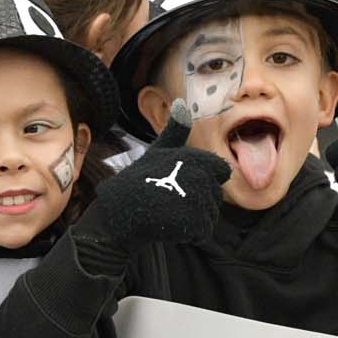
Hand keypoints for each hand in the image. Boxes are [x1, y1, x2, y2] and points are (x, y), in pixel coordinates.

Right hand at [93, 100, 231, 248]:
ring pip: (210, 215)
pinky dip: (188, 234)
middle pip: (215, 196)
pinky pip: (202, 232)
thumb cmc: (139, 181)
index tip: (182, 182)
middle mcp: (199, 177)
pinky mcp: (191, 224)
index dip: (204, 179)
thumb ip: (175, 131)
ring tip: (168, 212)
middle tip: (170, 200)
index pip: (221, 171)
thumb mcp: (158, 151)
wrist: (117, 213)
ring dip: (193, 219)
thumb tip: (182, 102)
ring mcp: (196, 201)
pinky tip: (169, 225)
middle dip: (197, 202)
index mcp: (195, 158)